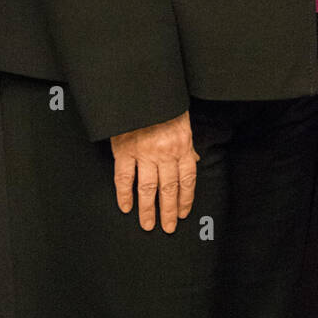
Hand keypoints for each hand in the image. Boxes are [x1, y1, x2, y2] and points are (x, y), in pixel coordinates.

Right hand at [109, 112, 198, 232]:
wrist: (142, 90)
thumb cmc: (165, 105)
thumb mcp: (183, 121)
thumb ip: (187, 144)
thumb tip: (193, 159)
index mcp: (182, 146)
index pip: (187, 179)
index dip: (185, 198)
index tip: (182, 213)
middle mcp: (165, 153)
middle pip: (168, 189)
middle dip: (168, 211)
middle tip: (167, 227)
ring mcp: (144, 153)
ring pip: (147, 188)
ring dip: (147, 209)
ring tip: (148, 224)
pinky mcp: (124, 151)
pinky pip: (124, 178)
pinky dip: (124, 194)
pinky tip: (126, 207)